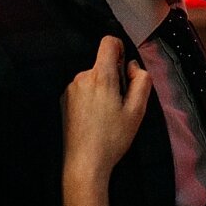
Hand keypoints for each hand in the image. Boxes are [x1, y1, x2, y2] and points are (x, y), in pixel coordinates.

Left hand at [62, 37, 152, 187]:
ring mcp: (70, 89)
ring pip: (93, 78)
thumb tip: (132, 67)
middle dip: (114, 78)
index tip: (125, 68)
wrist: (85, 163)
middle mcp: (82, 78)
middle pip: (102, 64)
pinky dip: (91, 98)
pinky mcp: (64, 101)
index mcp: (101, 76)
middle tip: (120, 104)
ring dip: (102, 89)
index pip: (108, 42)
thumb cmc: (112, 138)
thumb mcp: (137, 111)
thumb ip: (141, 81)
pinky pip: (82, 90)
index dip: (120, 49)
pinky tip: (95, 120)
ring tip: (107, 116)